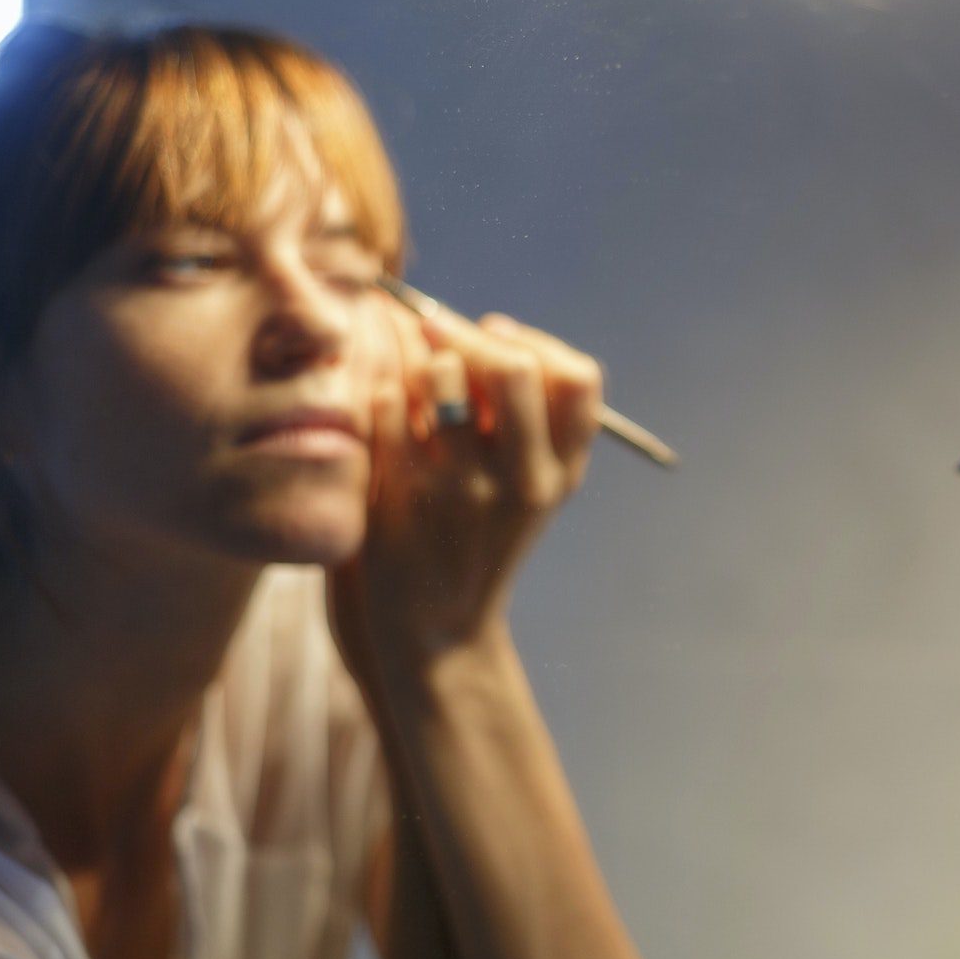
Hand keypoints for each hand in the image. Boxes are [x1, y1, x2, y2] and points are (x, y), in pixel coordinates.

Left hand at [328, 296, 604, 683]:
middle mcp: (523, 481)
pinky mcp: (403, 500)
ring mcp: (463, 491)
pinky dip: (382, 396)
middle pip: (514, 367)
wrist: (436, 632)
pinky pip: (388, 410)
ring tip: (414, 379)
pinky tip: (384, 408)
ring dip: (422, 364)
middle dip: (471, 337)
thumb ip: (525, 419)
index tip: (499, 337)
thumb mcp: (530, 490)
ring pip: (444, 378)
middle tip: (437, 329)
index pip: (577, 378)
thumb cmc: (477, 541)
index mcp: (562, 473)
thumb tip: (482, 326)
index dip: (534, 343)